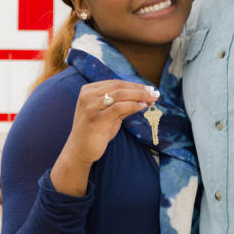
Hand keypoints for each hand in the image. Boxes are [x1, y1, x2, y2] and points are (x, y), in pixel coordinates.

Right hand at [51, 80, 158, 195]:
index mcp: (89, 90)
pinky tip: (142, 107)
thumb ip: (123, 104)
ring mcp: (90, 106)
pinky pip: (118, 108)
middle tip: (154, 93)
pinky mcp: (95, 118)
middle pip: (119, 86)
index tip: (149, 89)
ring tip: (152, 99)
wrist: (80, 150)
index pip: (116, 82)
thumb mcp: (110, 114)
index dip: (134, 85)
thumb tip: (144, 98)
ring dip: (139, 96)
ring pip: (120, 94)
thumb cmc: (95, 131)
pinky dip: (132, 105)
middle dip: (139, 89)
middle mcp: (88, 95)